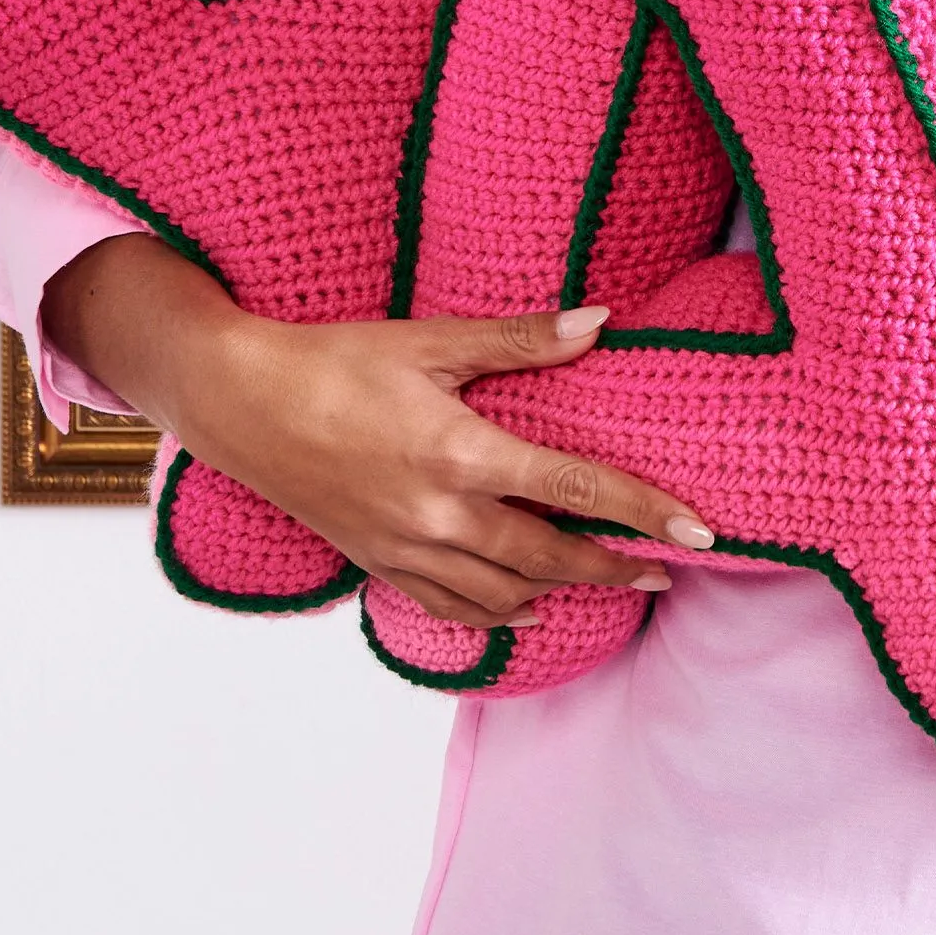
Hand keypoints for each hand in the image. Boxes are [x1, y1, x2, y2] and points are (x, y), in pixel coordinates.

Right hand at [43, 234, 715, 629]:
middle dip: (618, 569)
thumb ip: (522, 339)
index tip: (699, 533)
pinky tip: (528, 610)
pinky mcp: (377, 562)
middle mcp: (440, 515)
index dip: (644, 513)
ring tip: (616, 585)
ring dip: (566, 593)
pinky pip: (451, 606)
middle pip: (551, 557)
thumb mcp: (431, 340)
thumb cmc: (335, 360)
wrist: (236, 402)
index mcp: (462, 453)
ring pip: (506, 593)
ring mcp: (406, 548)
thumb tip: (600, 321)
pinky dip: (498, 614)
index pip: (576, 491)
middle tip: (671, 572)